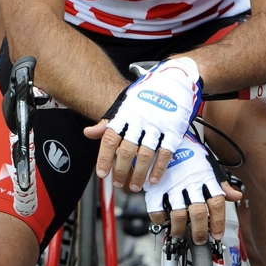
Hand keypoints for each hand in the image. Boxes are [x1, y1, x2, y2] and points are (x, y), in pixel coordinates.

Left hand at [85, 56, 201, 189]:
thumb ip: (107, 122)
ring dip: (138, 174)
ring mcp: (157, 125)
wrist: (176, 79)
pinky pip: (165, 153)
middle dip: (121, 171)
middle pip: (127, 150)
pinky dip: (159, 168)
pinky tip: (153, 179)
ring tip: (135, 186)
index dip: (104, 158)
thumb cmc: (148, 93)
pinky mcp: (173, 130)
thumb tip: (89, 133)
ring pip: (145, 155)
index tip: (102, 174)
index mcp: (125, 115)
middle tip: (118, 183)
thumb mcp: (124, 104)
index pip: (110, 139)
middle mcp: (139, 120)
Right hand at [144, 133, 241, 243]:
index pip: (217, 204)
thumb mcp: (209, 164)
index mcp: (205, 178)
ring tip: (181, 234)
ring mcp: (172, 187)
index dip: (218, 222)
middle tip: (200, 239)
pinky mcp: (156, 188)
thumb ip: (222, 183)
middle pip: (199, 213)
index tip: (217, 234)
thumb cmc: (188, 152)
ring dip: (180, 229)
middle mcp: (190, 184)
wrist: (166, 139)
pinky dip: (160, 219)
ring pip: (178, 215)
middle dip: (200, 231)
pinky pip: (157, 209)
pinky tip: (164, 221)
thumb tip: (236, 196)